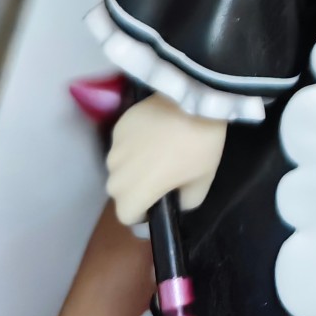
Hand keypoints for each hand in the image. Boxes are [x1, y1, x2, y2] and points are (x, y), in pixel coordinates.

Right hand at [106, 95, 226, 225]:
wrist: (193, 100)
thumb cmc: (198, 146)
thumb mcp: (202, 181)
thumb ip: (185, 202)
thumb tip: (177, 202)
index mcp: (133, 195)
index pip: (128, 216)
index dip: (144, 212)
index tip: (160, 200)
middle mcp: (115, 175)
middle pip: (122, 191)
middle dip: (137, 188)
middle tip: (162, 173)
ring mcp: (114, 147)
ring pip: (120, 166)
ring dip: (133, 165)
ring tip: (157, 150)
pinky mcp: (118, 125)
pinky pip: (123, 143)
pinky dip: (134, 143)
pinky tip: (154, 131)